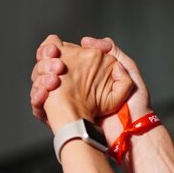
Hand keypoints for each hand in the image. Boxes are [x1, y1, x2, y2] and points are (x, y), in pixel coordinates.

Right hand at [31, 35, 150, 142]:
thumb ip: (113, 52)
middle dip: (44, 64)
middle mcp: (72, 87)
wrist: (132, 132)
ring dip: (40, 79)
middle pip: (44, 69)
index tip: (55, 49)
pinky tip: (47, 92)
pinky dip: (38, 96)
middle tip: (55, 66)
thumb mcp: (129, 72)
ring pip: (38, 85)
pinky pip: (38, 106)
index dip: (52, 50)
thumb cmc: (136, 104)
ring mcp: (64, 103)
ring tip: (53, 81)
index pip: (60, 57)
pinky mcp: (60, 118)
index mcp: (86, 75)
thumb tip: (86, 40)